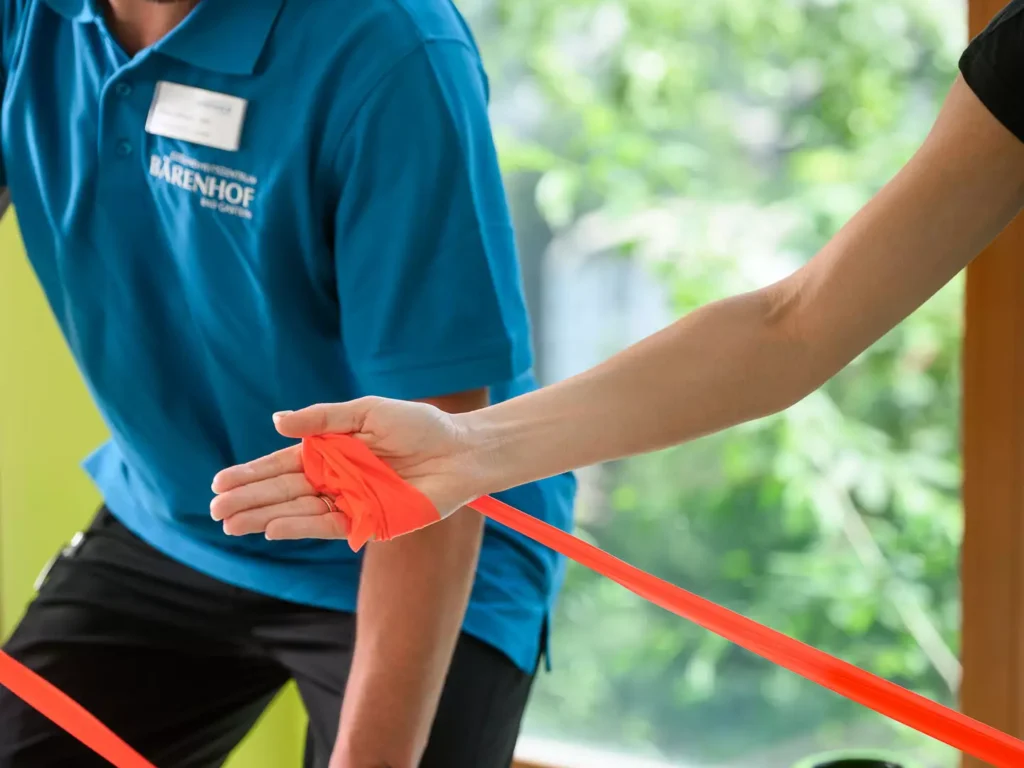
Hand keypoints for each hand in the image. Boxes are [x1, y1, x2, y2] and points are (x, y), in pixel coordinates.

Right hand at [210, 397, 486, 539]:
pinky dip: (301, 526)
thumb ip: (324, 418)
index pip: (282, 465)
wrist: (460, 450)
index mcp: (332, 451)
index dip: (252, 474)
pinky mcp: (370, 521)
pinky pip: (329, 526)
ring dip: (266, 517)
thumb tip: (276, 421)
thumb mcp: (367, 412)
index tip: (219, 482)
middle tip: (215, 509)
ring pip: (300, 511)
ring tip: (232, 523)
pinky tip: (273, 527)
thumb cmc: (419, 425)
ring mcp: (351, 502)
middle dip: (250, 500)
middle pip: (284, 491)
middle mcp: (336, 479)